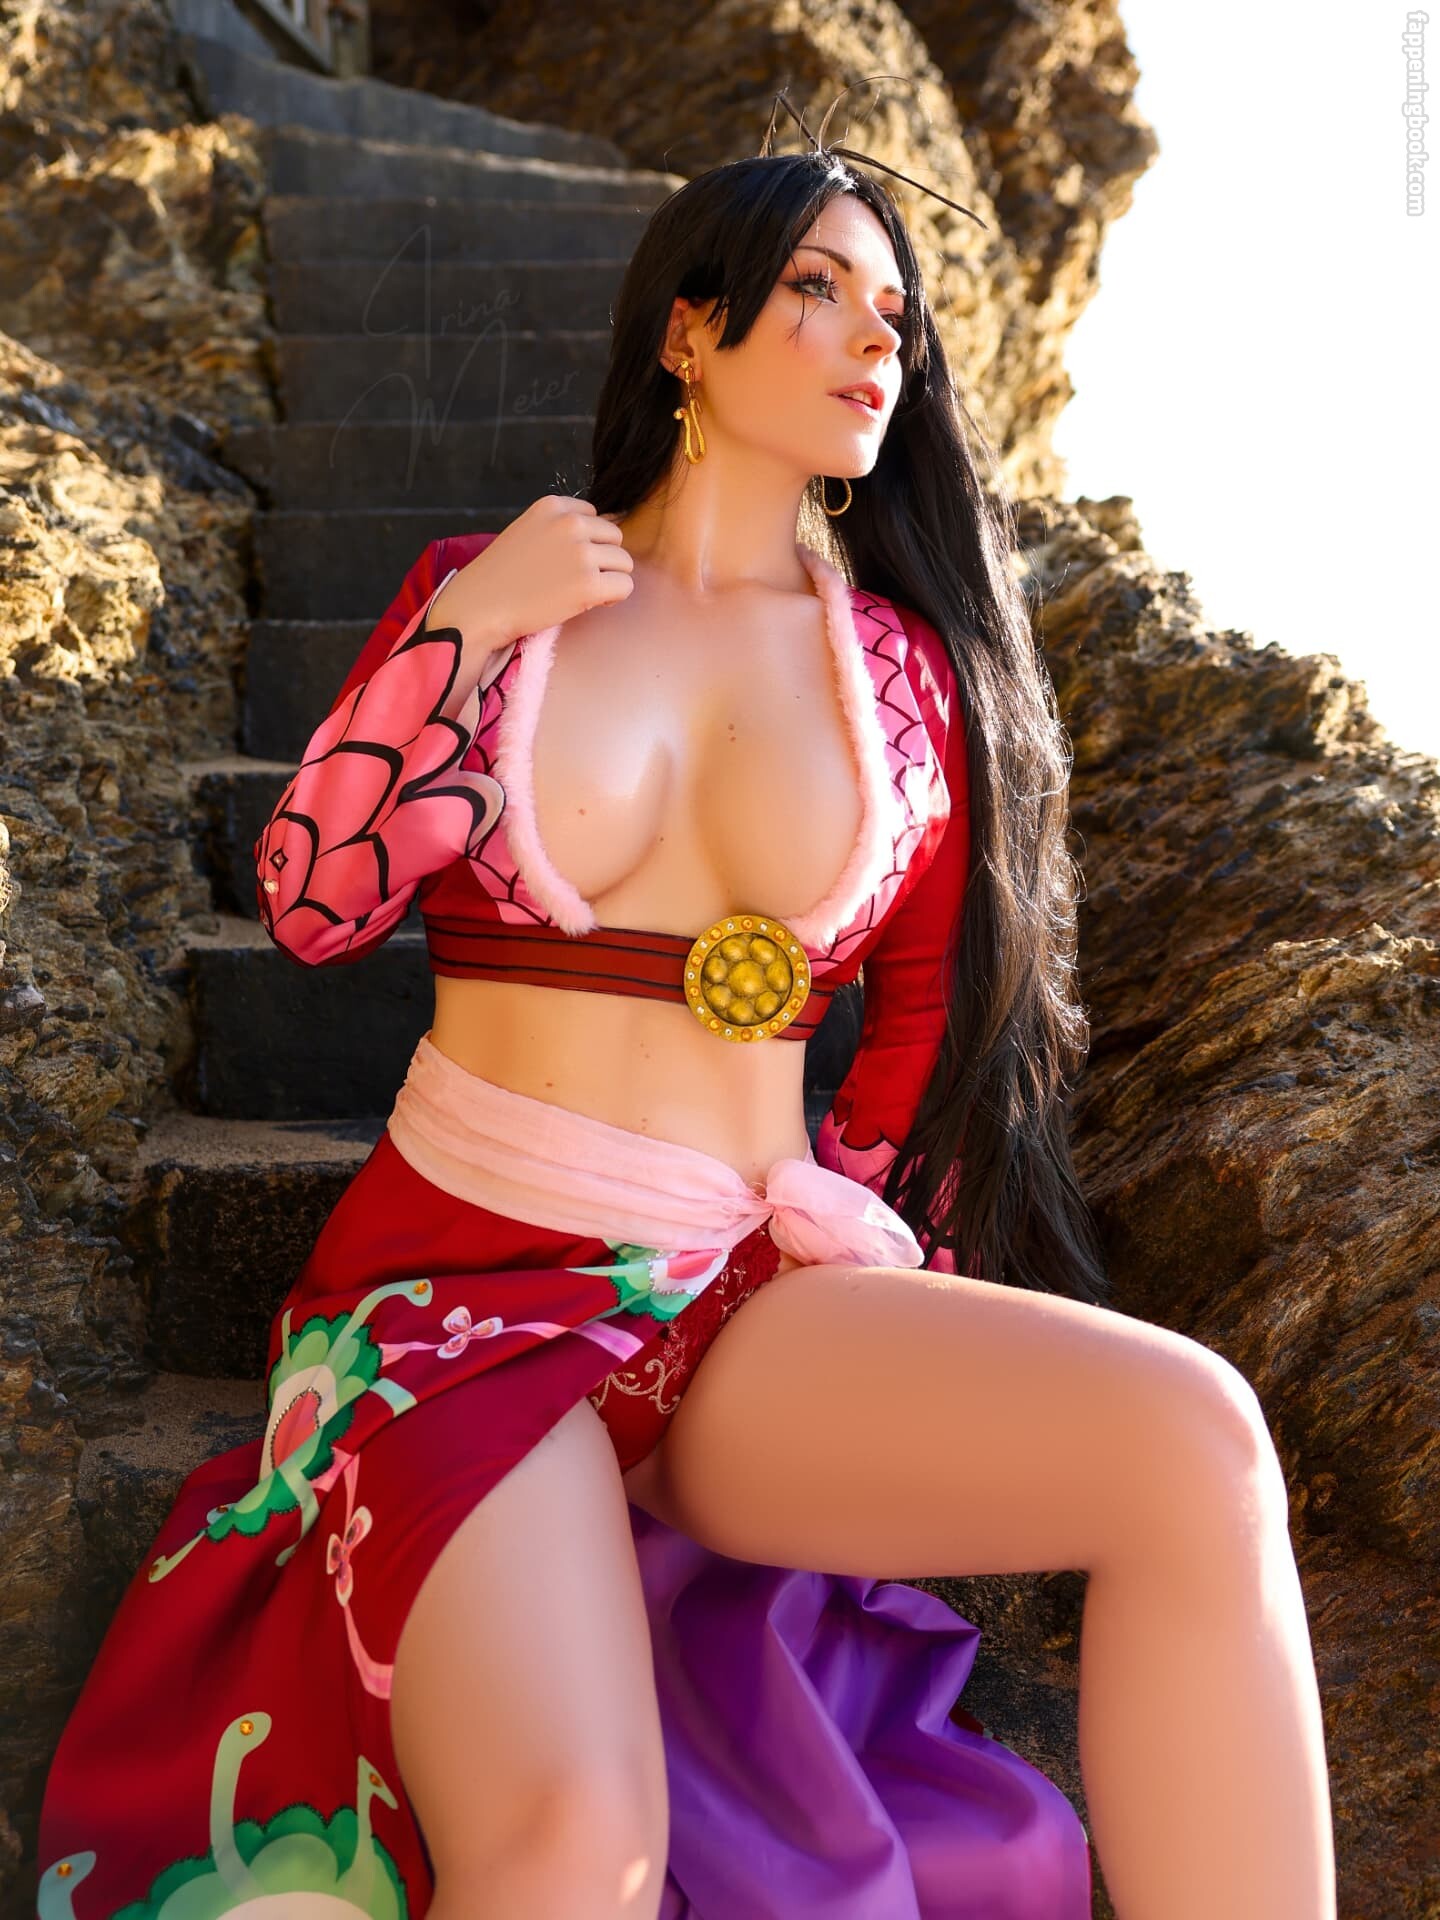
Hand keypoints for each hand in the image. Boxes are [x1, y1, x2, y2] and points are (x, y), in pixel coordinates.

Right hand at [432, 494, 633, 649]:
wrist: (479, 606)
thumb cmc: (501, 576)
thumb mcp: (528, 531)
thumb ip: (560, 527)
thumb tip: (607, 527)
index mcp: (553, 505)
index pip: (595, 517)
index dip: (587, 542)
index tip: (566, 562)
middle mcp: (570, 523)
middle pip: (615, 537)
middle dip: (602, 559)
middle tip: (576, 580)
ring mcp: (581, 553)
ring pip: (624, 563)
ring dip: (609, 579)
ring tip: (582, 592)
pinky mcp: (589, 583)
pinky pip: (625, 586)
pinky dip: (613, 598)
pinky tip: (590, 603)